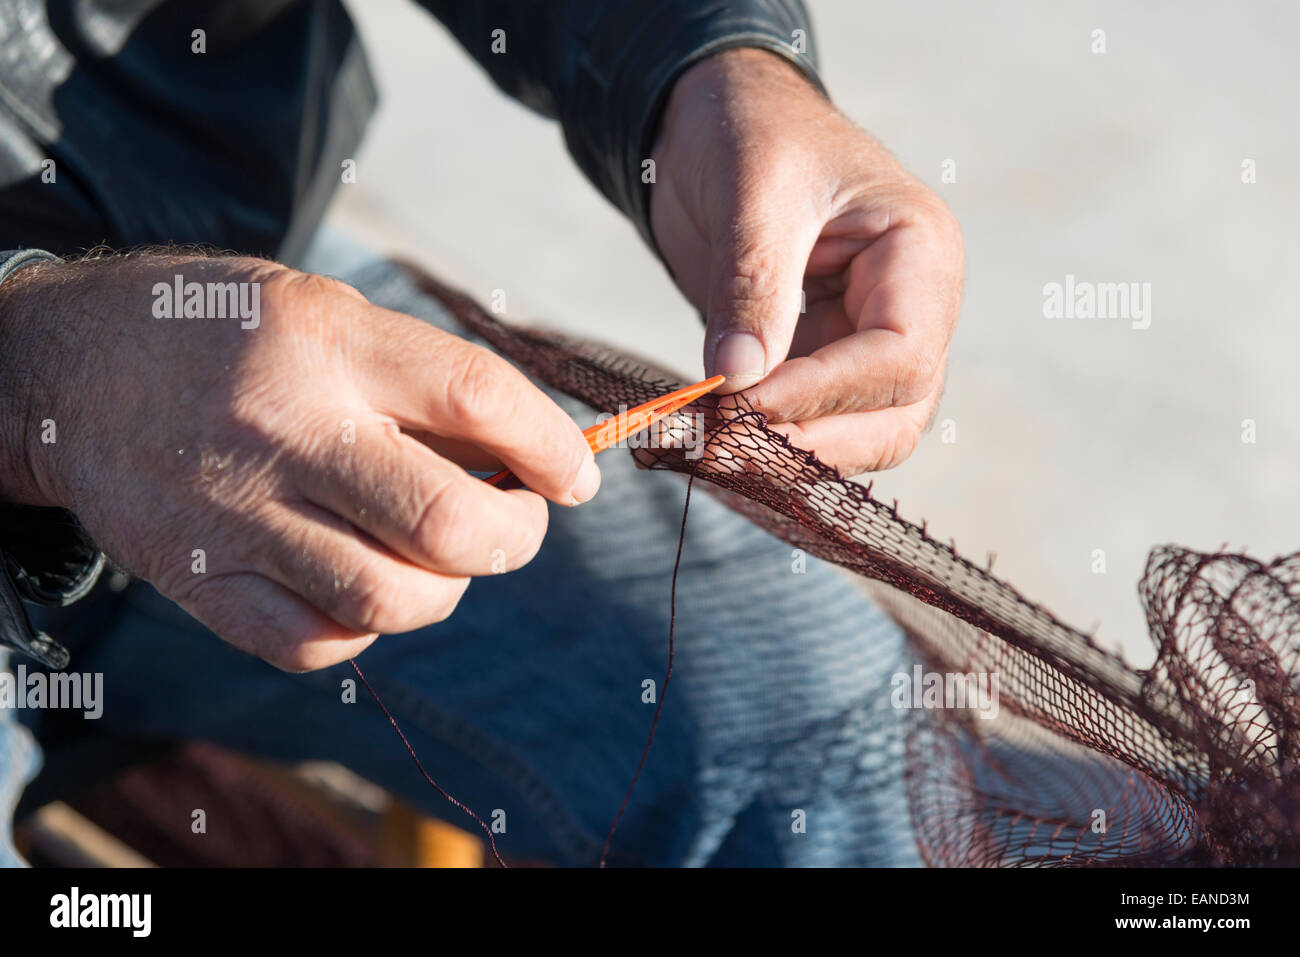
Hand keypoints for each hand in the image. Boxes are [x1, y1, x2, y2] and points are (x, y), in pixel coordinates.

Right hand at [0, 253, 599, 669]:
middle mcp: (283, 429)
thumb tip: (532, 457)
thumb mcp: (326, 313)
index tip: (578, 474)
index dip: (552, 444)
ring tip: (440, 553)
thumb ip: (421, 382)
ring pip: (390, 597)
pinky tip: (364, 584)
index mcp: (326, 340)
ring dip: (447, 587)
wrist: (70, 369)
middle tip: (520, 519)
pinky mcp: (200, 580)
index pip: (476, 395)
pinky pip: (316, 643)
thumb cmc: (224, 336)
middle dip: (515, 535)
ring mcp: (236, 514)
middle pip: (445, 520)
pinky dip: (367, 628)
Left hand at [650, 48, 963, 475]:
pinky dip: (776, 443)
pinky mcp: (824, 361)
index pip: (900, 354)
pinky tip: (722, 445)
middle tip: (730, 450)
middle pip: (897, 412)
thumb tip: (737, 380)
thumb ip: (751, 286)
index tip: (745, 408)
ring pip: (864, 433)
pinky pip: (817, 423)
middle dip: (818, 440)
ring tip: (722, 452)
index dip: (825, 394)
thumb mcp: (751, 192)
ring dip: (799, 455)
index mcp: (920, 253)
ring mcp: (870, 340)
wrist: (720, 123)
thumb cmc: (751, 133)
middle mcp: (913, 307)